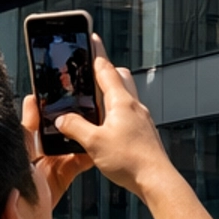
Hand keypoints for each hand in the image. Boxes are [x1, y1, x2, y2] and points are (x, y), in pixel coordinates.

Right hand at [23, 40, 176, 197]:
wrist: (156, 179)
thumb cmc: (130, 160)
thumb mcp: (93, 143)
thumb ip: (75, 128)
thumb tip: (63, 119)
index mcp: (121, 102)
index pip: (106, 70)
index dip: (97, 53)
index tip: (92, 39)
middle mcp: (134, 105)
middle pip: (121, 77)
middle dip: (106, 71)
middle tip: (91, 71)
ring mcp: (141, 118)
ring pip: (126, 95)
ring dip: (111, 92)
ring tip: (95, 100)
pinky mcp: (144, 131)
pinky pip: (129, 112)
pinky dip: (116, 110)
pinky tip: (107, 125)